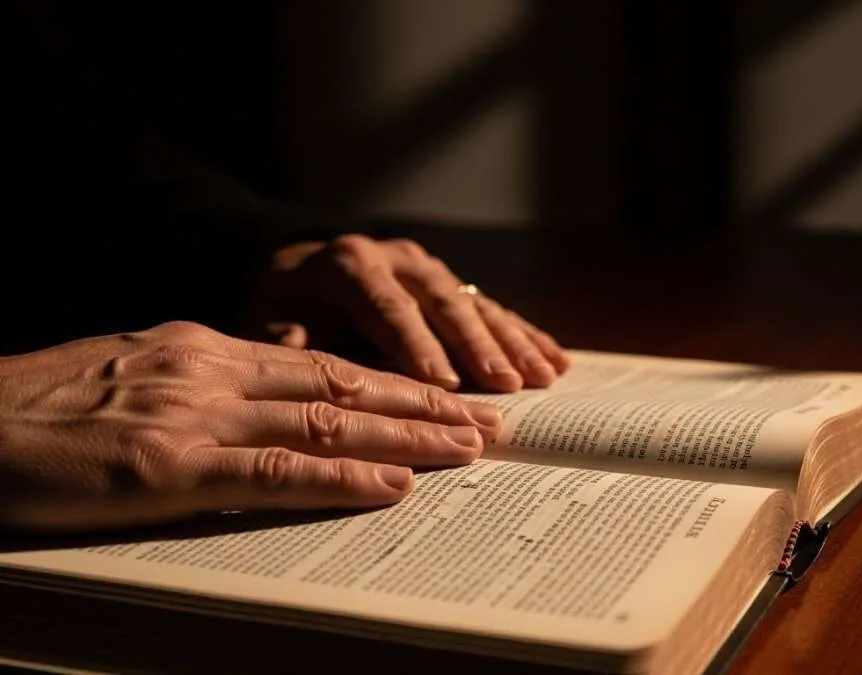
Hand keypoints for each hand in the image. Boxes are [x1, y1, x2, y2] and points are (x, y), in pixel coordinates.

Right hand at [0, 321, 501, 532]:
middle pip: (344, 385)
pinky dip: (342, 479)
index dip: (392, 383)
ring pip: (327, 422)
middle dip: (424, 403)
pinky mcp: (167, 466)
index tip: (446, 396)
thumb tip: (260, 412)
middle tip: (489, 418)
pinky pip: (274, 472)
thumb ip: (202, 390)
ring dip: (408, 436)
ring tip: (470, 446)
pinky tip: (393, 486)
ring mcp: (193, 415)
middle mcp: (211, 370)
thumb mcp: (132, 380)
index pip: (322, 364)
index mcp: (204, 349)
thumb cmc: (37, 410)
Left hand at [241, 235, 568, 392]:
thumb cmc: (281, 311)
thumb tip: (310, 372)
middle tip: (507, 385)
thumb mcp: (268, 325)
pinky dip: (523, 335)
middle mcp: (395, 257)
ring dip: (511, 342)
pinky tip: (555, 360)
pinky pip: (491, 307)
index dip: (419, 347)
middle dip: (478, 346)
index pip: (389, 307)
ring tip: (542, 377)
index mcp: (348, 265)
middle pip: (442, 303)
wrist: (294, 272)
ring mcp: (429, 266)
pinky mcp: (450, 282)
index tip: (447, 386)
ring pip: (474, 303)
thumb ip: (288, 348)